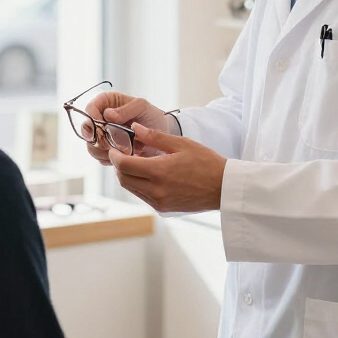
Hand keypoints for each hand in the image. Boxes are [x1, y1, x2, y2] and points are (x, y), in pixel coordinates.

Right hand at [82, 90, 175, 164]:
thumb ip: (126, 109)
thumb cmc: (151, 116)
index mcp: (107, 103)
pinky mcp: (107, 150)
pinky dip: (109, 158)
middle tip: (109, 144)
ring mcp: (103, 136)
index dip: (92, 119)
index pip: (90, 109)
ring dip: (103, 150)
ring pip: (91, 145)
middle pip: (86, 129)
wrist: (161, 136)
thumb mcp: (142, 106)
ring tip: (121, 150)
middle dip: (97, 138)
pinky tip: (123, 155)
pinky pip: (100, 157)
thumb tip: (107, 115)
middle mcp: (101, 119)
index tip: (101, 128)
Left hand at [110, 124, 226, 211]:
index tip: (114, 148)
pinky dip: (138, 184)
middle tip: (122, 153)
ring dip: (127, 175)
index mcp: (159, 172)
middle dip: (118, 165)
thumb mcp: (181, 144)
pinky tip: (147, 174)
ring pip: (131, 188)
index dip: (114, 156)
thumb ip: (154, 137)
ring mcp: (159, 202)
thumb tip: (134, 128)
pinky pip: (142, 196)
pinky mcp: (163, 208)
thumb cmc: (206, 162)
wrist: (223, 188)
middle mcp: (156, 190)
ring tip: (135, 161)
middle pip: (123, 179)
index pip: (124, 165)